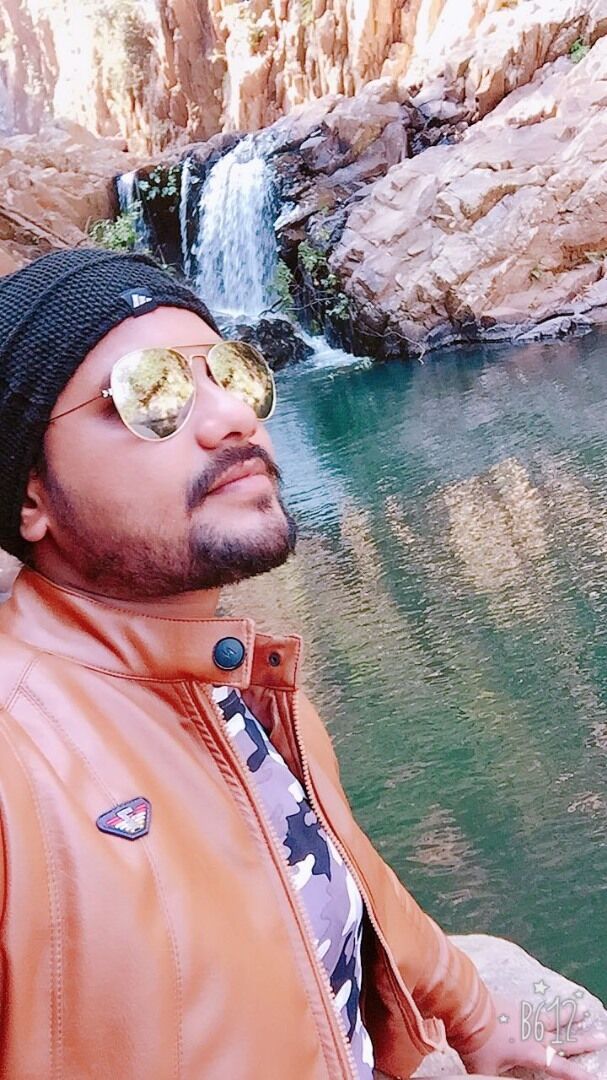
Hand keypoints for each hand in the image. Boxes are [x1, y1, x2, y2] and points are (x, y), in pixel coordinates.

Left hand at [459, 990, 606, 1078]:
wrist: (465, 1006)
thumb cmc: (475, 1042)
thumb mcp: (485, 1070)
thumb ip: (494, 1079)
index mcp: (532, 1053)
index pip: (561, 1068)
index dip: (579, 1075)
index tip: (596, 1077)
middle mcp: (534, 1033)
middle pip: (565, 1039)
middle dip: (585, 1041)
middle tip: (602, 1038)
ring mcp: (525, 1015)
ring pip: (552, 1016)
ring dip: (568, 1015)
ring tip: (581, 1010)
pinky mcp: (514, 1002)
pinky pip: (533, 1007)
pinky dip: (542, 1007)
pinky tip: (540, 1007)